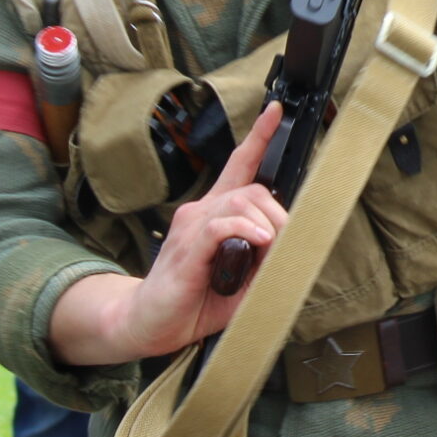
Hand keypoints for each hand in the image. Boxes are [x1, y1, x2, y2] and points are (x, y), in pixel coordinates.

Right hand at [104, 105, 289, 360]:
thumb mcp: (240, 283)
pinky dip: (245, 230)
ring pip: (241, 201)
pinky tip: (256, 243)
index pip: (238, 166)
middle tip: (285, 245)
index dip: (258, 137)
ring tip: (268, 249)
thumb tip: (289, 247)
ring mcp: (191, 227)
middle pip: (253, 188)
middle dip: (280, 213)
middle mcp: (200, 212)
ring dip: (267, 224)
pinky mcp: (186, 247)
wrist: (148, 325)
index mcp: (214, 215)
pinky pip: (221, 224)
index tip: (275, 111)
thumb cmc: (193, 303)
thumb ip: (262, 262)